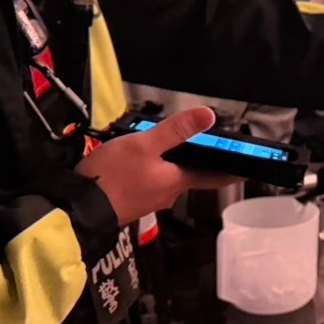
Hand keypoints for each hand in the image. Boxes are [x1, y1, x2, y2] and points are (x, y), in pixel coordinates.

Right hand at [78, 107, 226, 224]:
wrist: (78, 208)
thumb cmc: (112, 177)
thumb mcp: (144, 144)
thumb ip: (176, 130)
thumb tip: (208, 116)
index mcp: (177, 181)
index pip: (213, 176)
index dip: (230, 170)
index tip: (245, 167)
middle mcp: (167, 194)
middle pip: (187, 173)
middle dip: (189, 157)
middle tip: (189, 138)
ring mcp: (149, 199)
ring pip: (166, 177)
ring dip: (165, 162)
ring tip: (155, 142)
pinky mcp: (131, 201)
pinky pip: (147, 182)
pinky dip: (148, 170)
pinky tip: (133, 159)